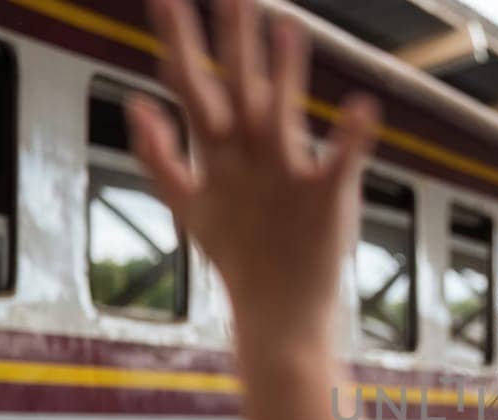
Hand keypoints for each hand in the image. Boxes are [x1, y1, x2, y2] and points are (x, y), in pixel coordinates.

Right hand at [127, 0, 379, 352]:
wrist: (277, 313)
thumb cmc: (240, 254)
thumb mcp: (189, 205)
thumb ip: (158, 156)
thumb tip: (133, 104)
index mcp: (217, 154)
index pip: (191, 85)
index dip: (179, 41)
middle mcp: (247, 159)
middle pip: (233, 87)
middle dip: (230, 37)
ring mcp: (284, 178)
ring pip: (278, 113)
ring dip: (282, 70)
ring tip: (286, 24)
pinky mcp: (325, 200)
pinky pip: (341, 163)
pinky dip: (353, 138)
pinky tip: (364, 107)